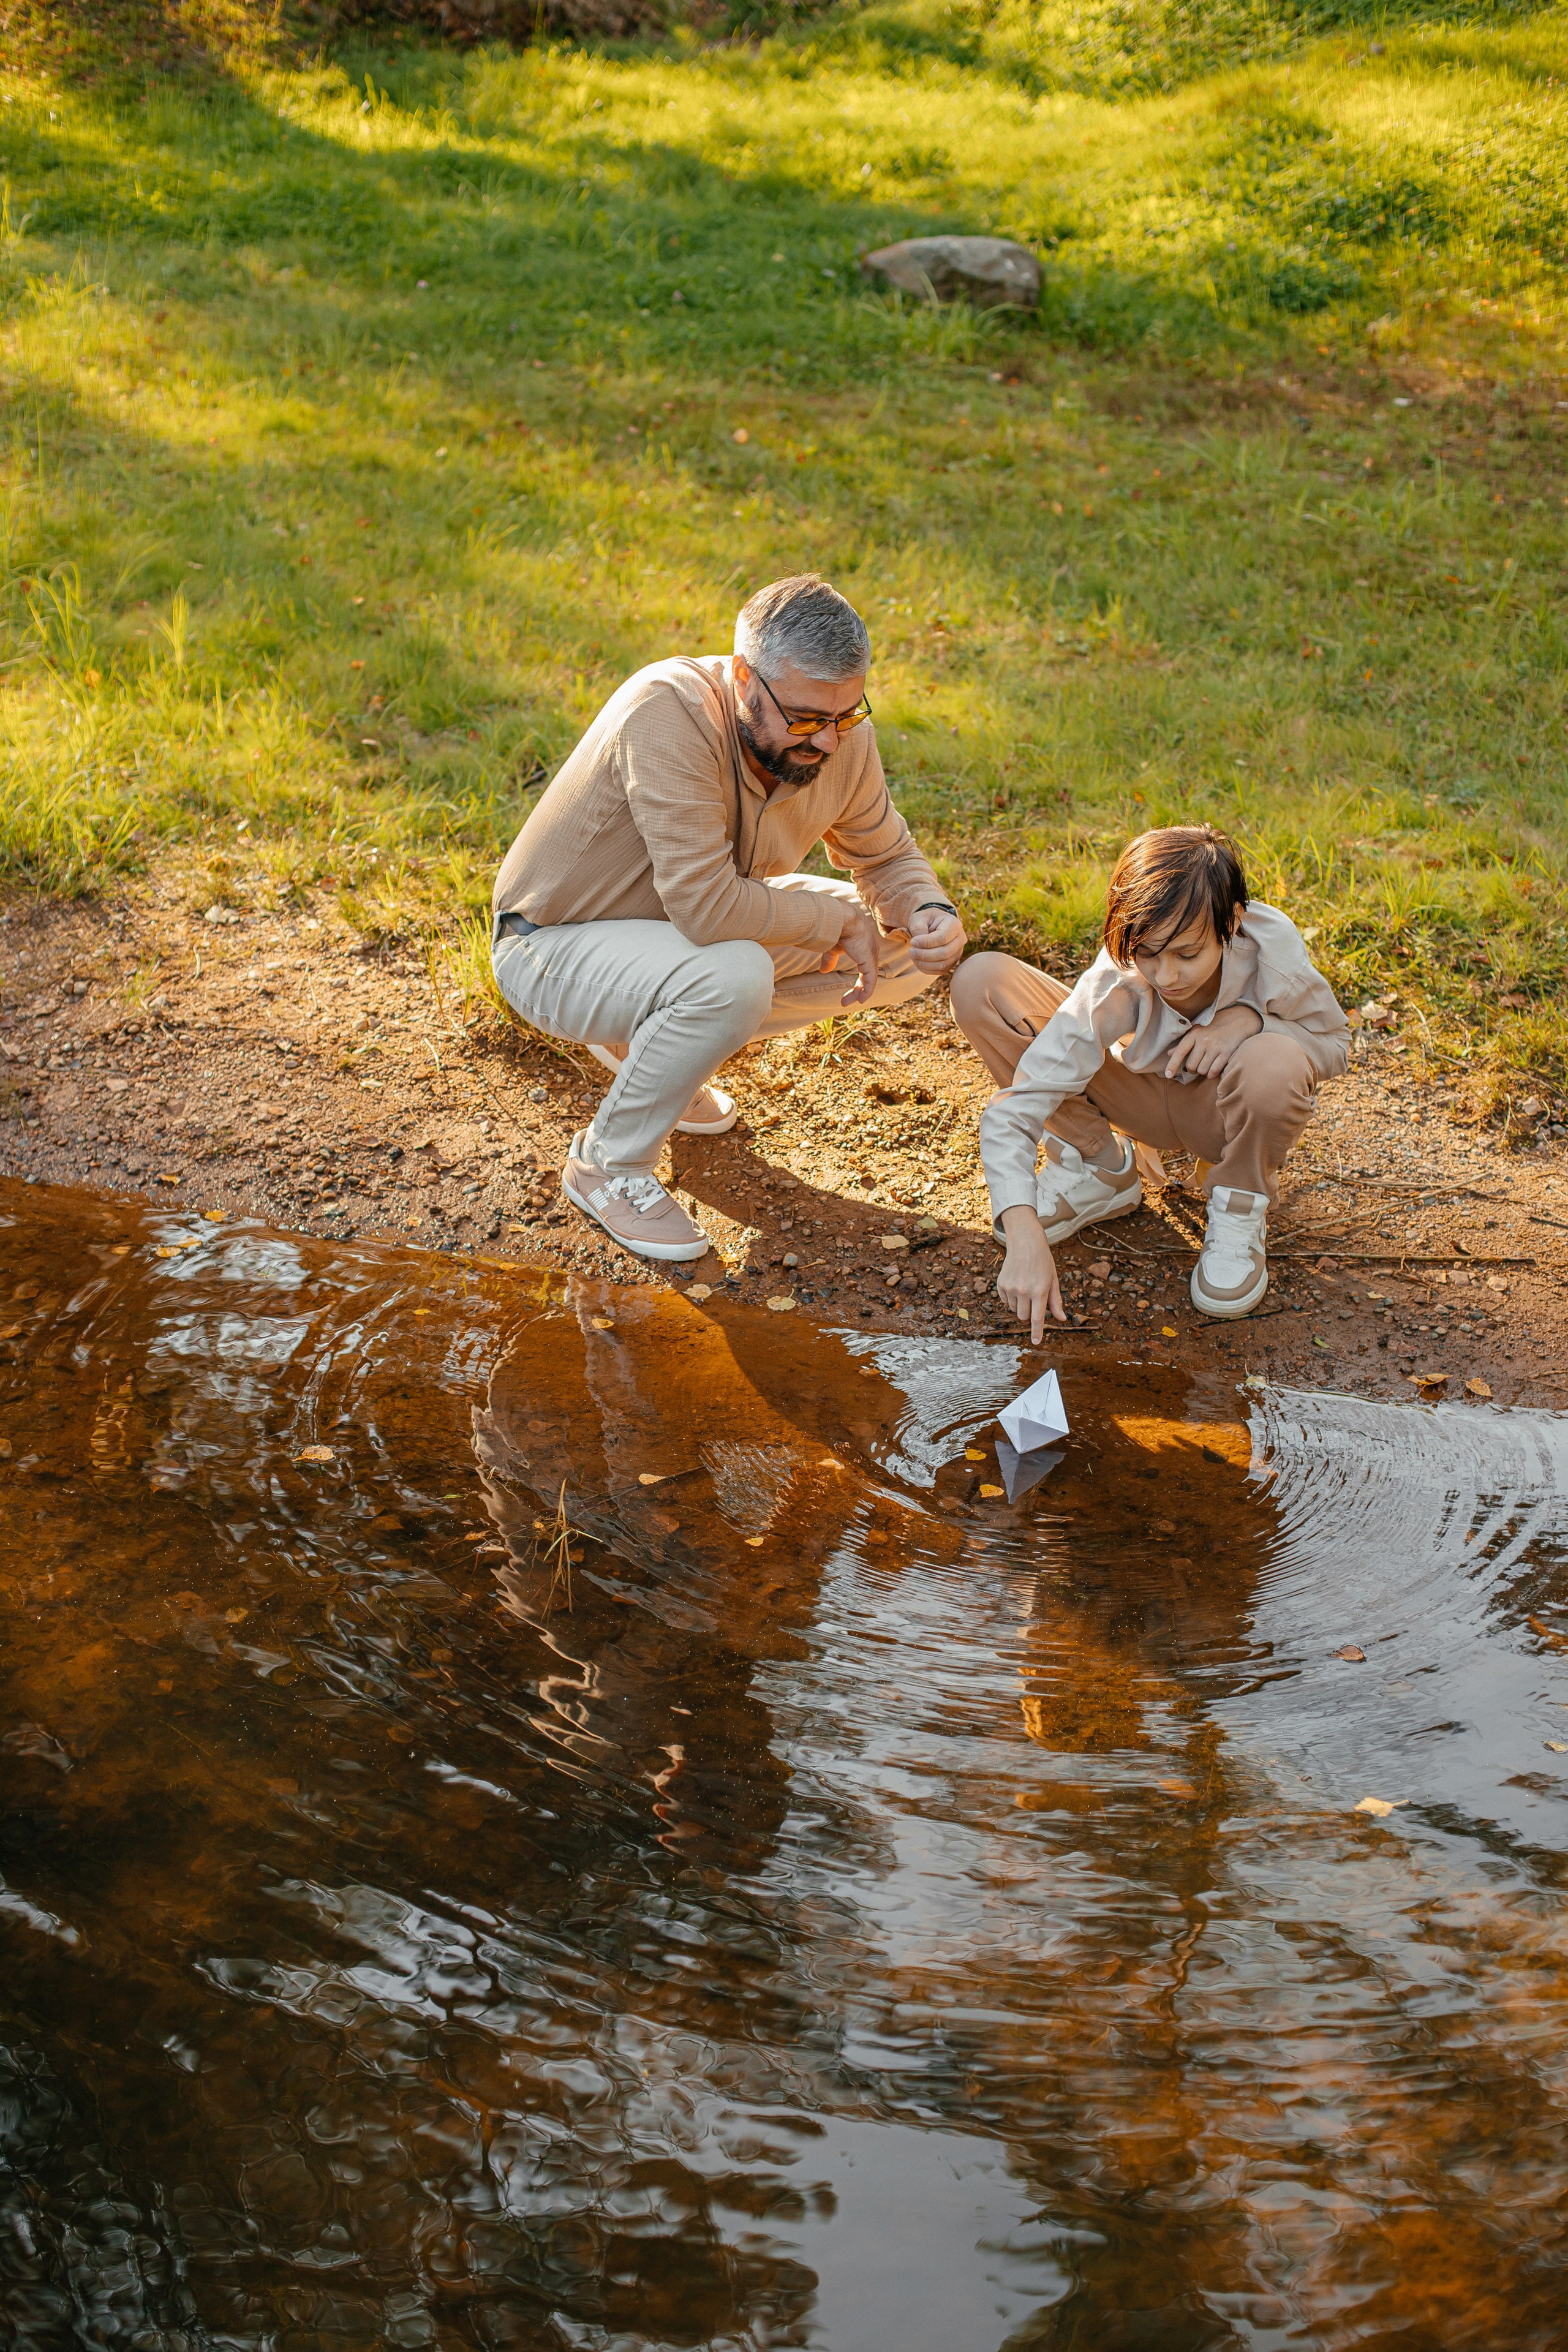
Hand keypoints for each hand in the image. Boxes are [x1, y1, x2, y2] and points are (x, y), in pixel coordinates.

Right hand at [819, 900, 880, 1006]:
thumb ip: (830, 959)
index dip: (858, 982)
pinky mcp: (869, 960)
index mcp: (863, 948)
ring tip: (847, 1002)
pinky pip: (871, 980)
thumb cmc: (836, 928)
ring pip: (869, 979)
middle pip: (867, 975)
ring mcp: (871, 956)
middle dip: (857, 989)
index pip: (864, 968)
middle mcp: (870, 952)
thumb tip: (824, 971)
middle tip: (845, 1001)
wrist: (840, 919)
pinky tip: (861, 999)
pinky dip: (867, 990)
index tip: (848, 993)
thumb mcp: (832, 947)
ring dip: (859, 992)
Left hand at [908, 904, 965, 975]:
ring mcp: (958, 952)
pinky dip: (927, 969)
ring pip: (943, 964)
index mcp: (954, 924)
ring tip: (913, 956)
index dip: (926, 942)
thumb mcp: (919, 918)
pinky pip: (941, 970)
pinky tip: (917, 962)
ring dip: (925, 963)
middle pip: (944, 953)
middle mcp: (960, 939)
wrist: (932, 925)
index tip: (912, 942)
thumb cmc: (925, 920)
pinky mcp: (952, 962)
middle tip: (911, 951)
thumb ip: (918, 929)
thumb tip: (918, 945)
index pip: (942, 938)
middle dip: (924, 954)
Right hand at [996, 1205, 1064, 1343]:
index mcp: (1040, 1290)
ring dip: (1020, 1305)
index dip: (1037, 1332)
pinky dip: (1011, 1298)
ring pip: (1014, 1310)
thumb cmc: (1043, 1262)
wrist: (1025, 1243)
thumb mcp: (1053, 1280)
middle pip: (1024, 1317)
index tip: (1036, 1342)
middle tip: (1033, 1298)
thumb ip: (1056, 1301)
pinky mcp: (1001, 1284)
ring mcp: (1011, 1287)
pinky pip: (1005, 1301)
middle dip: (1029, 1313)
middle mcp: (1024, 1290)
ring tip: (1025, 1287)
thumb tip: (1062, 1319)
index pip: (1037, 1318)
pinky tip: (1016, 1283)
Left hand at [1164, 1003, 1262, 1079]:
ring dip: (1204, 1071)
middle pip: (1191, 1065)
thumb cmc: (1215, 1027)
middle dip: (1193, 1069)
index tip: (1167, 1075)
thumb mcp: (1198, 1031)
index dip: (1172, 1065)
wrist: (1239, 1021)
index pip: (1180, 1051)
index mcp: (1194, 1033)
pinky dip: (1213, 1074)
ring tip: (1209, 1063)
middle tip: (1198, 1065)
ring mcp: (1215, 1046)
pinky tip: (1215, 1068)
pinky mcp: (1226, 1052)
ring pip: (1202, 1070)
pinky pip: (1214, 1071)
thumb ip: (1184, 1043)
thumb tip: (1169, 1053)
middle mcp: (1204, 1040)